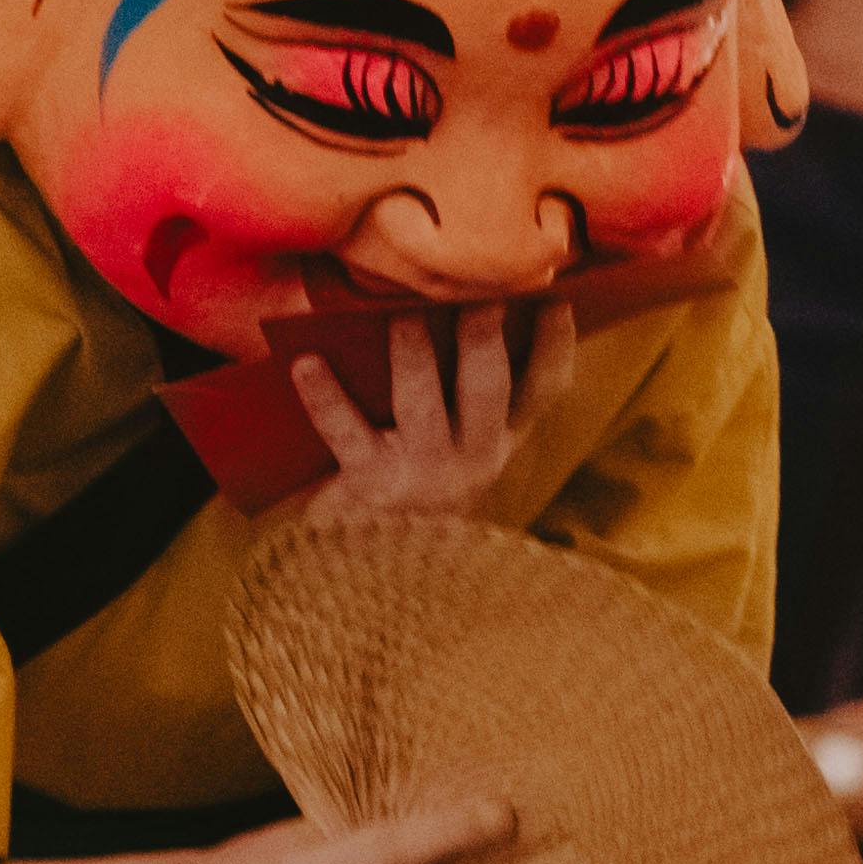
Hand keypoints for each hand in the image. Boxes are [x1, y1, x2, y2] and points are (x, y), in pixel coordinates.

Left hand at [289, 307, 559, 529]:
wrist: (359, 571)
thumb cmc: (403, 483)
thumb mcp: (448, 445)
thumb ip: (461, 392)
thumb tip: (453, 300)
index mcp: (496, 443)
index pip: (541, 392)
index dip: (554, 345)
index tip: (556, 297)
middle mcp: (472, 461)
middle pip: (490, 390)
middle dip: (484, 339)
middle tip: (479, 292)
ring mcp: (423, 477)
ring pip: (422, 404)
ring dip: (414, 354)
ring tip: (402, 315)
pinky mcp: (370, 488)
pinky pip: (346, 430)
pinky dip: (325, 395)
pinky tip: (306, 362)